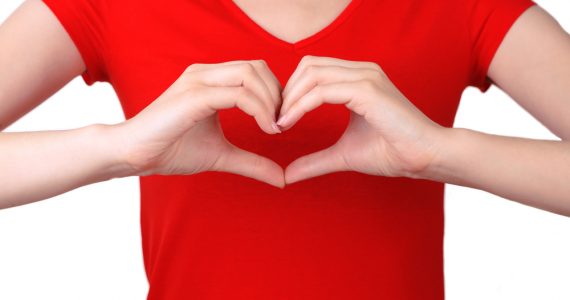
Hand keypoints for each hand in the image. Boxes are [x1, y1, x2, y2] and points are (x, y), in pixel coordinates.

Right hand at [113, 59, 285, 187]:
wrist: (133, 155)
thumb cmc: (171, 150)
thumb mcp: (222, 155)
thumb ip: (252, 162)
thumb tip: (282, 179)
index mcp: (211, 80)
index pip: (255, 71)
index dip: (275, 93)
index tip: (280, 123)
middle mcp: (205, 73)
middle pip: (257, 67)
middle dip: (277, 94)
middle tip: (280, 124)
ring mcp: (198, 81)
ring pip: (250, 74)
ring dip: (271, 101)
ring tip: (274, 127)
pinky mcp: (194, 96)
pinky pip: (238, 94)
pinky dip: (259, 110)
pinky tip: (266, 129)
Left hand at [277, 55, 445, 183]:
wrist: (424, 158)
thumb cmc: (391, 152)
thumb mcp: (343, 155)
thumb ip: (315, 161)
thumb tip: (288, 175)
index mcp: (357, 79)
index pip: (313, 71)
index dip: (291, 91)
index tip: (278, 118)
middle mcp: (361, 71)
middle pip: (308, 65)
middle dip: (287, 91)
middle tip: (275, 119)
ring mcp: (365, 77)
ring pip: (312, 74)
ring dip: (290, 98)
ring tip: (280, 123)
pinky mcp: (367, 89)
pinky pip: (322, 91)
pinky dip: (301, 105)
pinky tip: (290, 122)